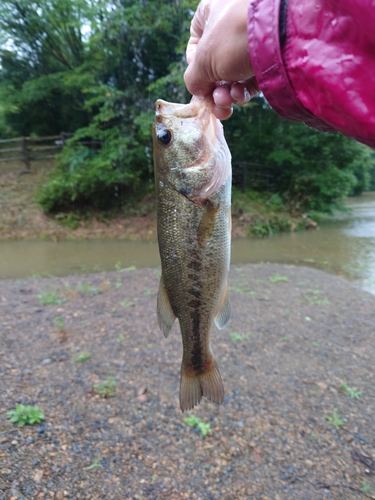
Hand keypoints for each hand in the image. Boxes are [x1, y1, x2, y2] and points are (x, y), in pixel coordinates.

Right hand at [184, 0, 258, 119]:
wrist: (281, 35)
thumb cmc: (234, 38)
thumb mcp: (203, 61)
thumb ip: (193, 78)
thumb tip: (197, 90)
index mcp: (213, 11)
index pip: (196, 40)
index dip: (194, 64)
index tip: (198, 78)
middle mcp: (232, 24)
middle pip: (215, 64)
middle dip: (213, 88)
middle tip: (214, 101)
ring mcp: (252, 41)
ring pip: (232, 74)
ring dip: (226, 94)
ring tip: (225, 101)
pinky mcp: (269, 58)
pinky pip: (250, 78)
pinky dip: (242, 92)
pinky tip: (238, 96)